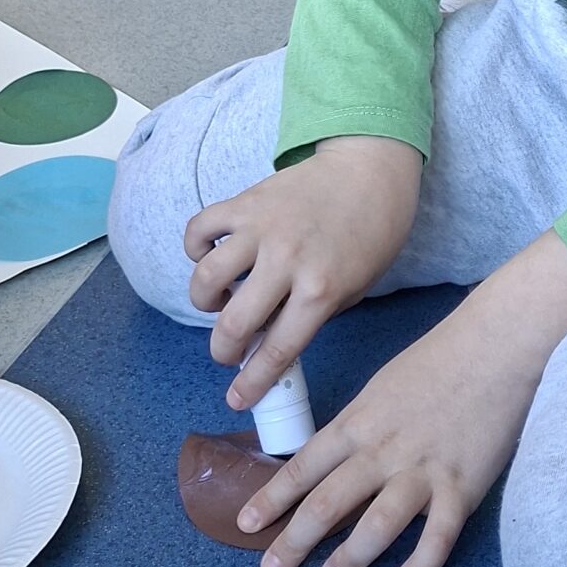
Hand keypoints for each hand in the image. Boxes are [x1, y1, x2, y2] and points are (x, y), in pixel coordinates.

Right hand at [184, 136, 422, 399]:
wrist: (369, 167)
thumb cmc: (370, 232)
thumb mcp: (354, 287)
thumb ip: (312, 314)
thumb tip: (268, 340)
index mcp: (321, 291)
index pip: (276, 350)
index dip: (252, 383)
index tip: (238, 399)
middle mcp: (287, 262)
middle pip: (233, 324)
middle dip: (223, 351)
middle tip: (229, 350)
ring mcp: (261, 229)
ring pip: (206, 278)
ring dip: (204, 301)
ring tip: (221, 300)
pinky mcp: (244, 202)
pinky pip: (199, 230)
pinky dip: (196, 248)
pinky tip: (212, 256)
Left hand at [236, 231, 566, 566]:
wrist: (497, 345)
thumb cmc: (441, 359)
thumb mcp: (383, 386)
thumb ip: (359, 426)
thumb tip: (332, 458)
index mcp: (358, 422)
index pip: (303, 468)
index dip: (272, 499)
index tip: (246, 524)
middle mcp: (381, 450)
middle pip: (327, 503)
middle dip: (294, 541)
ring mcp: (422, 471)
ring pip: (376, 524)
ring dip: (350, 557)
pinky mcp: (462, 487)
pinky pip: (437, 537)